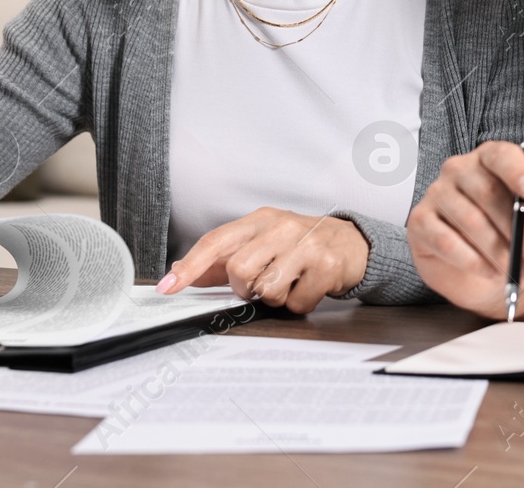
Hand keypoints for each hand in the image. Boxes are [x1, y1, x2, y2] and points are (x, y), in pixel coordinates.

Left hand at [157, 208, 368, 313]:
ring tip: (291, 283)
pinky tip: (309, 286)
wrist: (354, 243)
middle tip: (263, 283)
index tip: (169, 286)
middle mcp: (282, 227)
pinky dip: (300, 303)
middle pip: (239, 271)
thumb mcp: (265, 242)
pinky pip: (296, 303)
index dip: (191, 266)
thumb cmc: (303, 243)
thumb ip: (225, 259)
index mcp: (261, 220)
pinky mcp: (327, 265)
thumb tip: (185, 271)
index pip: (217, 241)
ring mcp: (307, 245)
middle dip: (246, 288)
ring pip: (267, 290)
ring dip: (276, 298)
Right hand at [407, 141, 523, 317]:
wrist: (482, 269)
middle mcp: (459, 169)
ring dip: (497, 250)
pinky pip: (445, 240)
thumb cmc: (508, 231)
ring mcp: (436, 193)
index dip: (517, 171)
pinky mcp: (419, 221)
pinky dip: (471, 260)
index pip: (500, 155)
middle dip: (517, 228)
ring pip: (469, 220)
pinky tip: (489, 272)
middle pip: (486, 192)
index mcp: (489, 158)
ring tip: (515, 271)